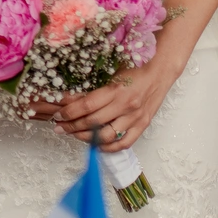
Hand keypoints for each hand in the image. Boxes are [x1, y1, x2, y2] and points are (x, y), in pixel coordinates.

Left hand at [29, 54, 181, 148]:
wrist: (160, 71)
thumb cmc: (133, 69)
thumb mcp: (110, 74)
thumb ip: (92, 88)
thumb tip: (68, 98)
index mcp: (116, 90)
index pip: (86, 106)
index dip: (69, 112)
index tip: (57, 115)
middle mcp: (126, 106)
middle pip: (92, 122)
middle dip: (71, 126)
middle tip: (59, 127)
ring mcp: (135, 117)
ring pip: (105, 136)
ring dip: (86, 138)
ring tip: (74, 135)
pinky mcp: (142, 125)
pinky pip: (124, 143)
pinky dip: (108, 147)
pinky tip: (96, 145)